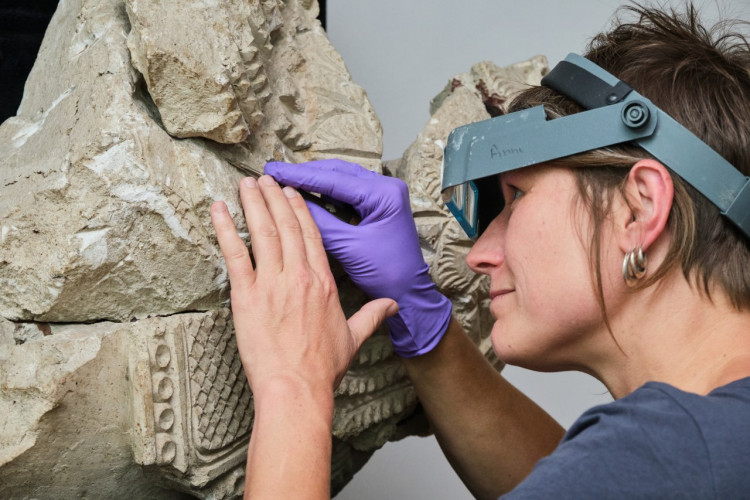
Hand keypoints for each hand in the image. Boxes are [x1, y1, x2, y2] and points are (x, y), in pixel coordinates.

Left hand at [210, 175, 397, 394]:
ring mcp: (272, 284)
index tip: (292, 194)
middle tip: (266, 179)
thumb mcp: (353, 338)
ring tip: (246, 184)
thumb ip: (372, 315)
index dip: (300, 211)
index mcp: (323, 283)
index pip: (311, 236)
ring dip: (254, 204)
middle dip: (275, 198)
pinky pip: (234, 255)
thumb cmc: (322, 368)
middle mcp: (299, 276)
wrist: (297, 387)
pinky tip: (218, 210)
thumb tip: (392, 305)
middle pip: (287, 227)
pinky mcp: (247, 296)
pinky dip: (225, 229)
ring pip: (263, 233)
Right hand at [265, 159, 451, 357]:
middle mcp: (386, 188)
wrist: (410, 292)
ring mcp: (383, 195)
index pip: (334, 179)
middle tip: (274, 172)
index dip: (300, 175)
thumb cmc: (386, 273)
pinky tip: (304, 193)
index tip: (273, 171)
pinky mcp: (377, 206)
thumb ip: (321, 224)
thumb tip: (290, 205)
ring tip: (284, 180)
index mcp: (384, 195)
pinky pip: (346, 192)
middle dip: (305, 173)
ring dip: (313, 180)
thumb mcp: (349, 247)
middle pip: (337, 172)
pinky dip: (324, 192)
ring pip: (341, 180)